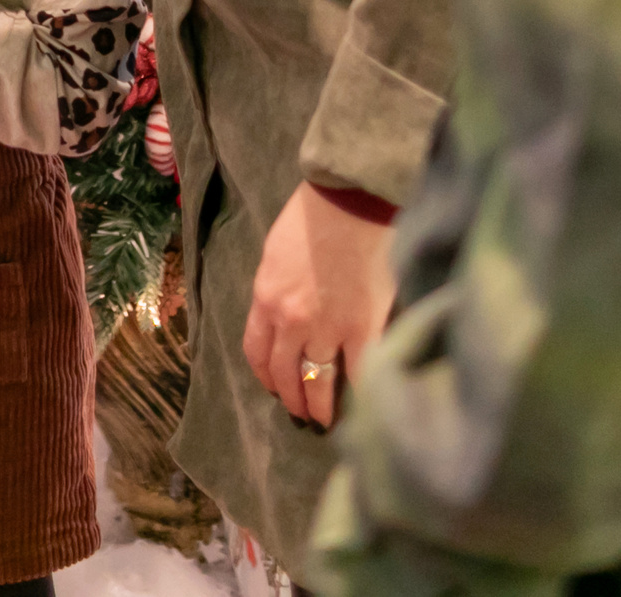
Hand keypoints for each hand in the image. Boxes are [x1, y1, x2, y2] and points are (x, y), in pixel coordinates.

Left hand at [243, 181, 399, 431]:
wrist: (351, 200)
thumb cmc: (314, 215)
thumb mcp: (277, 254)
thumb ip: (278, 292)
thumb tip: (287, 317)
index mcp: (265, 299)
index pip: (257, 351)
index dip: (265, 375)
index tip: (275, 387)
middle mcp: (289, 321)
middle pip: (284, 374)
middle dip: (292, 398)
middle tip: (302, 411)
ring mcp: (326, 328)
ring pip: (316, 383)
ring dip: (318, 406)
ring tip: (325, 420)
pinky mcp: (363, 329)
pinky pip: (357, 375)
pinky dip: (357, 396)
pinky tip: (361, 407)